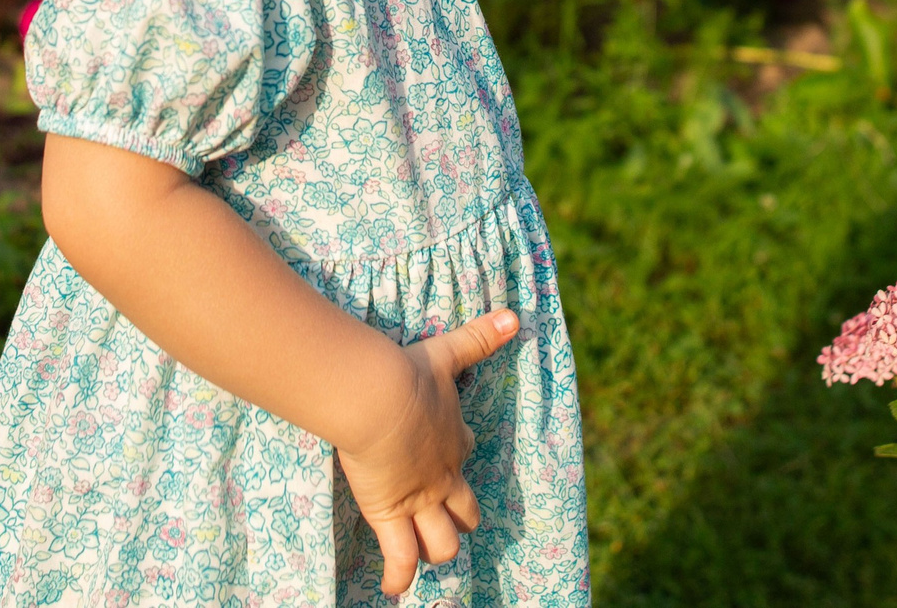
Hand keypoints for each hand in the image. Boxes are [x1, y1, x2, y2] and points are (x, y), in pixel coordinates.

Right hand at [336, 309, 519, 598]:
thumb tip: (516, 316)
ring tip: (426, 556)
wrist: (380, 398)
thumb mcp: (449, 351)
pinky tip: (396, 590)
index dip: (457, 453)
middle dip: (459, 515)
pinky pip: (401, 557)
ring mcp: (420, 499)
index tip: (450, 453)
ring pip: (442, 542)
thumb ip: (481, 337)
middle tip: (448, 518)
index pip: (463, 449)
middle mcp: (444, 474)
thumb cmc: (408, 374)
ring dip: (437, 549)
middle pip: (465, 508)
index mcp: (454, 436)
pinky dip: (400, 577)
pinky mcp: (392, 515)